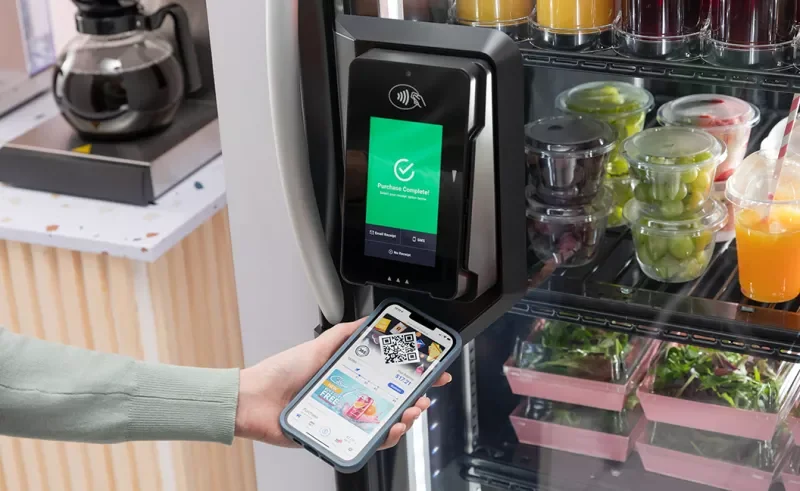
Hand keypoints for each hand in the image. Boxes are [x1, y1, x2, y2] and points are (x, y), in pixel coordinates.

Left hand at [234, 319, 451, 448]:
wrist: (254, 401)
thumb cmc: (281, 373)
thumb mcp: (318, 345)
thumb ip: (344, 334)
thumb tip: (369, 321)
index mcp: (349, 375)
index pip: (388, 374)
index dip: (413, 373)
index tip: (433, 370)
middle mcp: (351, 397)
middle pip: (393, 401)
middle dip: (415, 398)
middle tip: (423, 394)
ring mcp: (347, 418)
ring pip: (386, 422)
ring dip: (404, 418)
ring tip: (408, 412)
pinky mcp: (338, 437)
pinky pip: (368, 441)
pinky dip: (385, 437)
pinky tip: (390, 428)